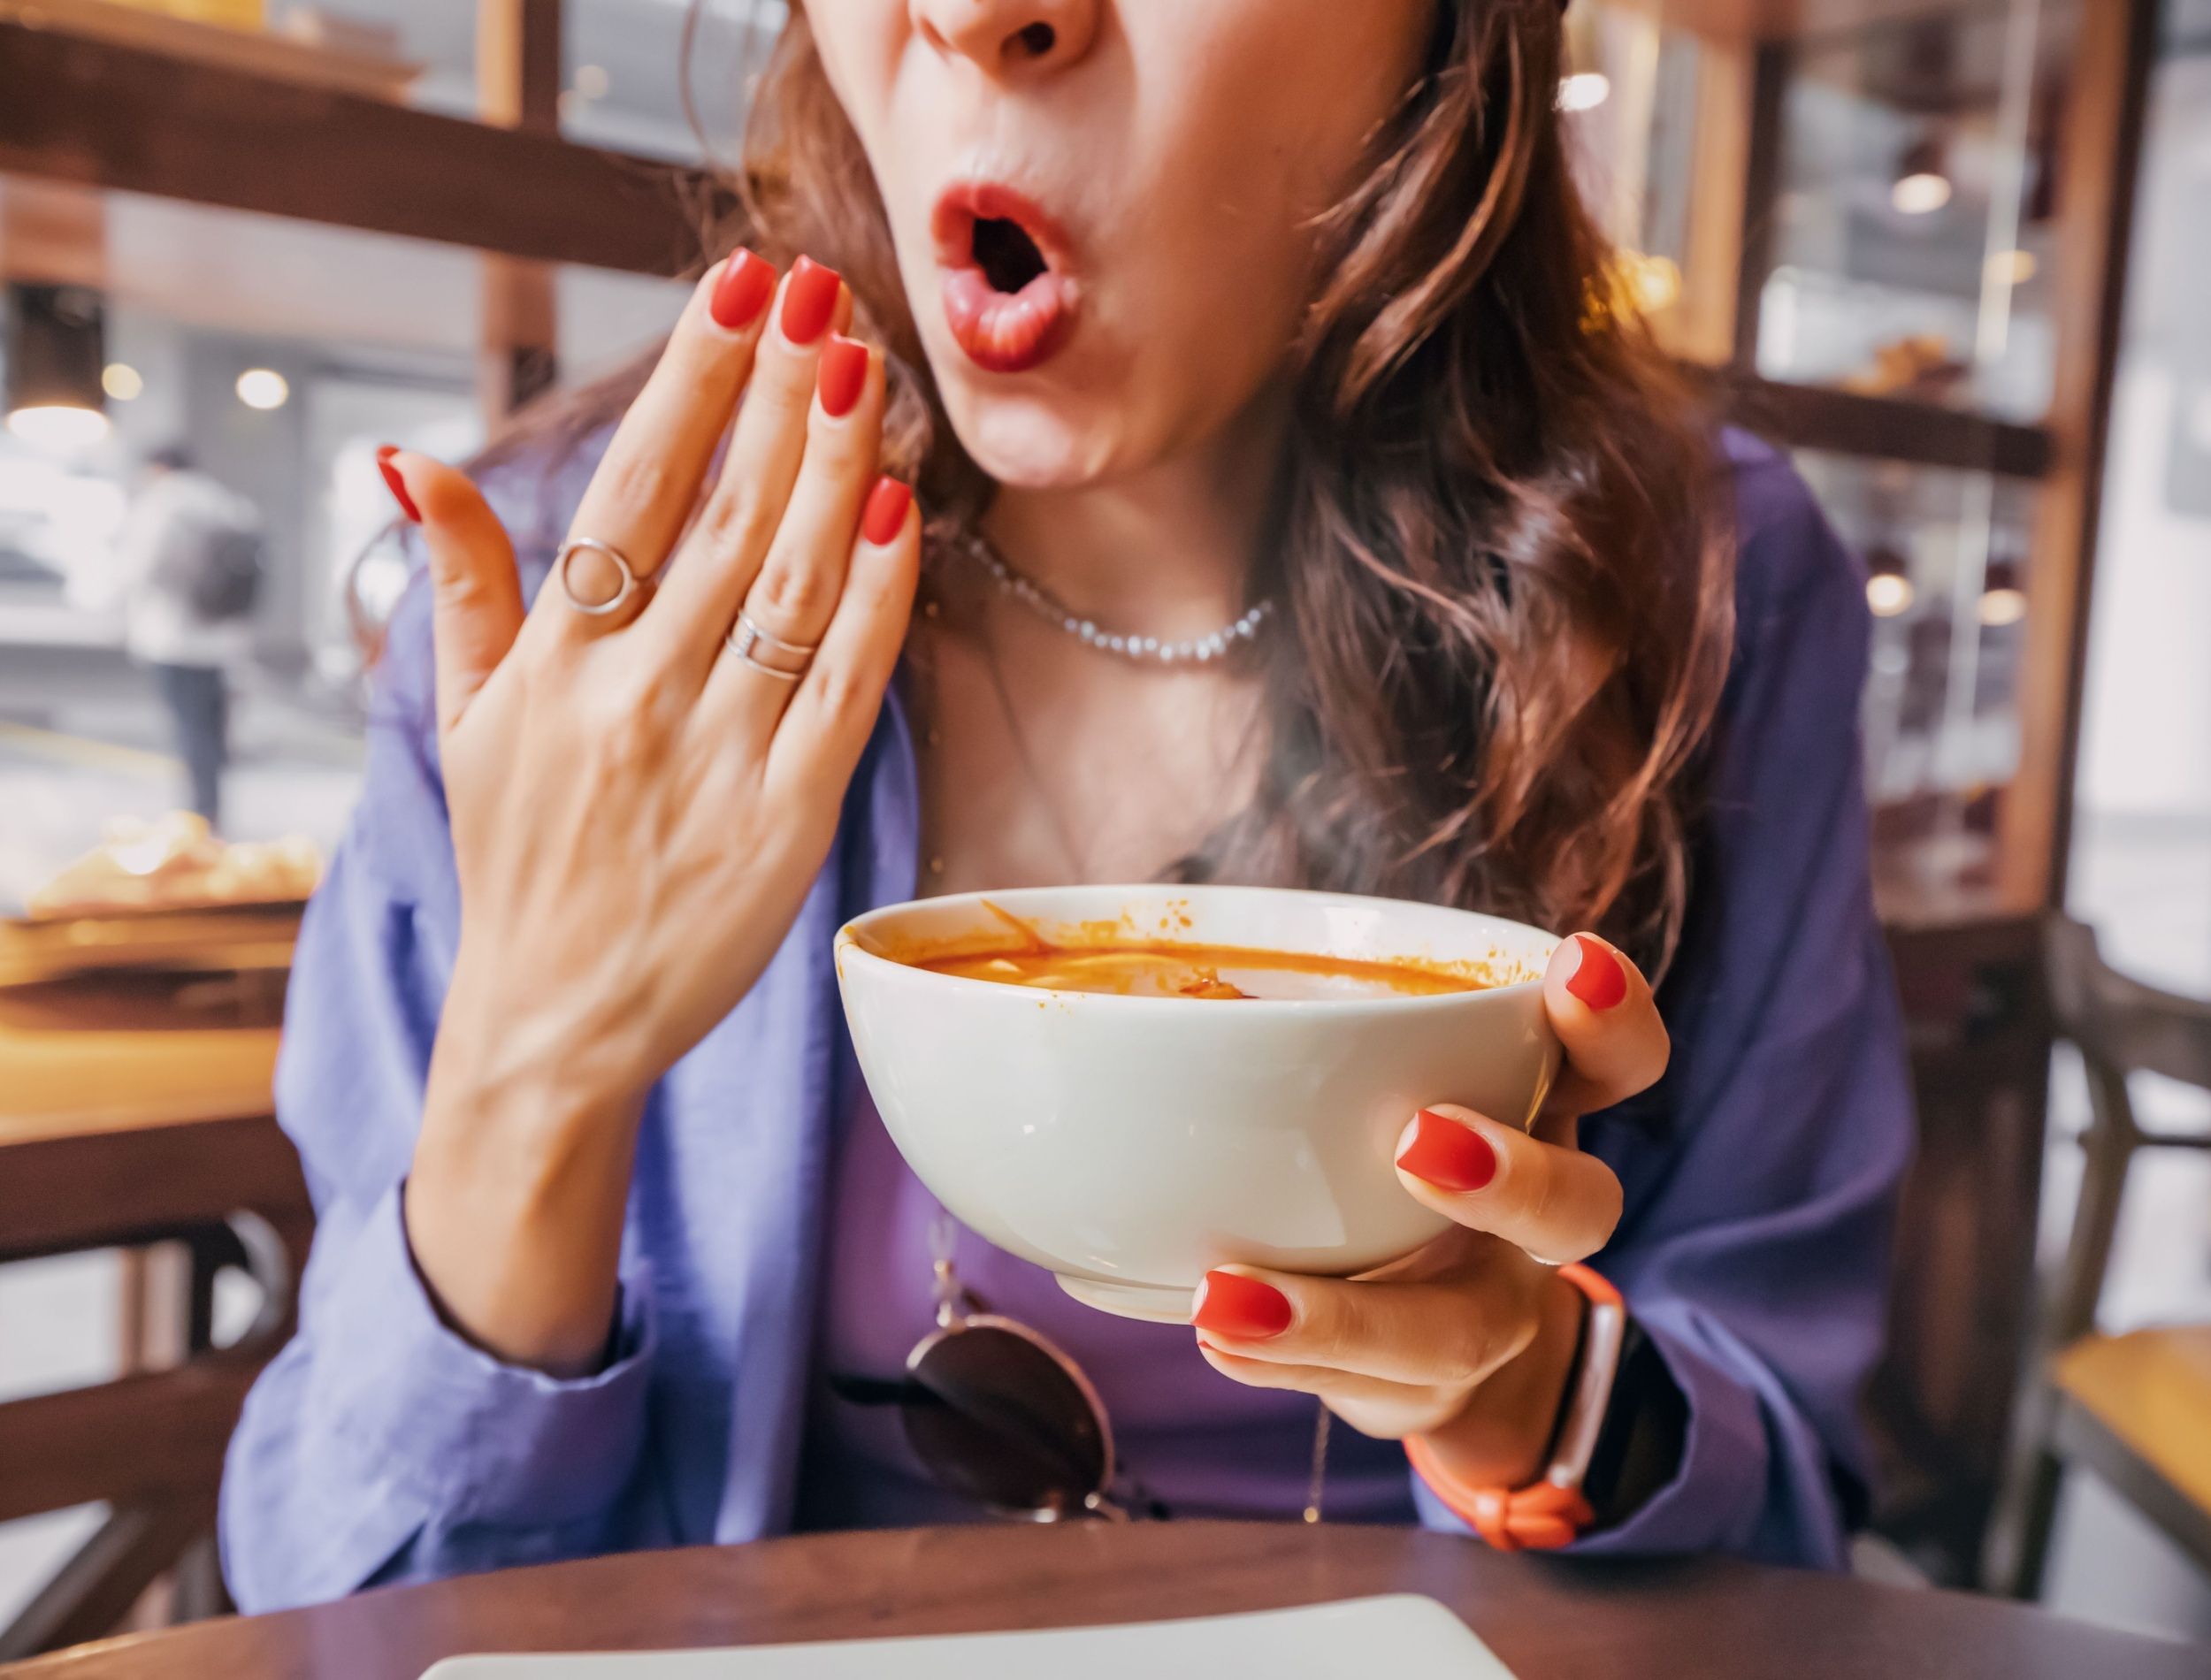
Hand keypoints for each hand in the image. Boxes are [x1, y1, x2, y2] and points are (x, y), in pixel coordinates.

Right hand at [386, 253, 920, 1370]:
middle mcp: (633, 701)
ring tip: (865, 368)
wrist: (550, 1025)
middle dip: (776, 398)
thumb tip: (411, 459)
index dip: (688, 383)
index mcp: (554, 665)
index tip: (735, 290)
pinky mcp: (786, 822)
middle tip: (821, 292)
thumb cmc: (515, 861)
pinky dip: (874, 601)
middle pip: (722, 522)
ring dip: (832, 472)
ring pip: (788, 590)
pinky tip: (898, 513)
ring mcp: (715, 761)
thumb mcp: (465, 718)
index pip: (629, 493)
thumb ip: (462, 584)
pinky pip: (843, 690)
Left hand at [1191, 934, 1666, 1492]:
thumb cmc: (1371, 1160)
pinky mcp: (1421, 1393)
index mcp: (1533, 1109)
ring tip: (1227, 1299)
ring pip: (1459, 1331)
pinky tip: (1218, 1336)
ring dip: (1346, 1316)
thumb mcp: (1364, 1076)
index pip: (1613, 1057)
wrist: (1426, 1334)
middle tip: (1419, 1141)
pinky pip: (1370, 1395)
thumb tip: (1077, 965)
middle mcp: (1535, 1220)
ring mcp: (1486, 1316)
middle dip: (1514, 1175)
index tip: (1570, 962)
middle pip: (1579, 1207)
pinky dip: (1285, 1365)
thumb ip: (1304, 1019)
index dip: (1611, 1013)